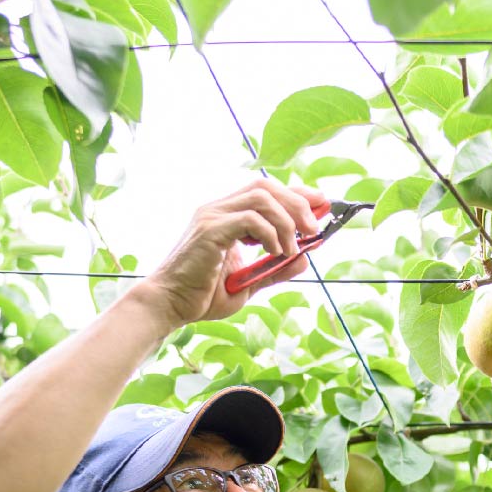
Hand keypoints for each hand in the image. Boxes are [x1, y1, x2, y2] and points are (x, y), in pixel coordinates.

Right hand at [134, 180, 330, 327]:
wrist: (170, 306)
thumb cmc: (202, 296)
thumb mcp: (248, 284)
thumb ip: (275, 270)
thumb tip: (305, 259)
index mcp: (227, 216)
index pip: (267, 191)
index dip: (297, 194)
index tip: (322, 204)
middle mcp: (218, 209)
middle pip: (266, 185)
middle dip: (298, 203)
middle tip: (313, 230)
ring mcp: (212, 217)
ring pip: (261, 197)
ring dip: (286, 220)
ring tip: (292, 247)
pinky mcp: (209, 231)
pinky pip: (249, 219)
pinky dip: (270, 234)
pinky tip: (274, 253)